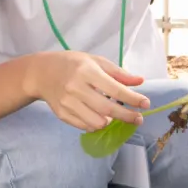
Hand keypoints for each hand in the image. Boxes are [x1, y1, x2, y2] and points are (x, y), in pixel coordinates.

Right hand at [28, 51, 148, 132]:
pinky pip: (85, 126)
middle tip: (138, 119)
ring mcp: (67, 103)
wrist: (41, 73)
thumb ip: (118, 73)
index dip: (133, 99)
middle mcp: (76, 88)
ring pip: (96, 122)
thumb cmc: (72, 64)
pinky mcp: (62, 114)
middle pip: (107, 109)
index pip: (115, 89)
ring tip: (114, 115)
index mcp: (86, 71)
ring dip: (110, 122)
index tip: (146, 104)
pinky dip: (96, 124)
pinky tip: (100, 117)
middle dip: (127, 116)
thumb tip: (140, 82)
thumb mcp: (95, 61)